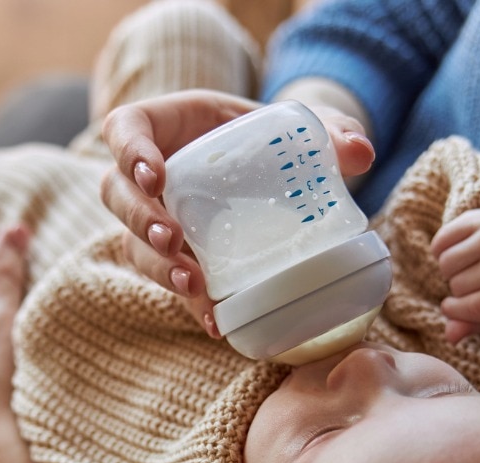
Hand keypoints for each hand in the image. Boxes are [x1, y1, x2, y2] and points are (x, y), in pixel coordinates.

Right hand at [99, 89, 374, 334]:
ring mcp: (153, 219)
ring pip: (132, 244)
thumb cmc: (264, 135)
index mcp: (164, 128)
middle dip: (140, 220)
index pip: (123, 131)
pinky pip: (167, 282)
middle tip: (174, 239)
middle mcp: (147, 176)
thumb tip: (362, 153)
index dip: (128, 152)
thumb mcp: (295, 123)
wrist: (267, 166)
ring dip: (157, 266)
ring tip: (192, 284)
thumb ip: (328, 130)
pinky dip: (190, 303)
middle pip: (116, 194)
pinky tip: (215, 321)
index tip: (154, 175)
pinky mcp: (172, 258)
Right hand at [430, 209, 479, 343]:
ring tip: (466, 265)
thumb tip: (450, 337)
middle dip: (458, 287)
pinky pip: (440, 242)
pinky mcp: (478, 219)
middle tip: (474, 279)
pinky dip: (441, 249)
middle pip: (458, 285)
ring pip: (446, 264)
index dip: (455, 311)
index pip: (474, 308)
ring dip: (449, 269)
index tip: (451, 308)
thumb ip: (474, 324)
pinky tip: (457, 249)